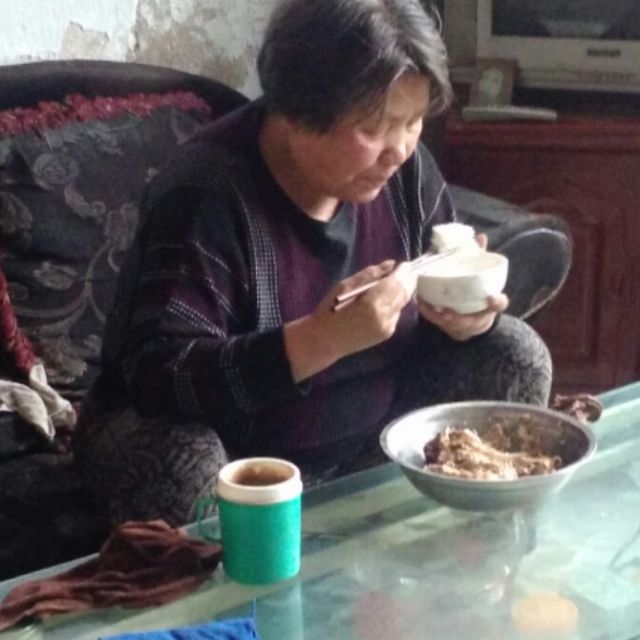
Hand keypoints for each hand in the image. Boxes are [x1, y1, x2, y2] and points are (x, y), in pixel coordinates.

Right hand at [283, 260, 415, 380]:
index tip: (404, 264)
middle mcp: (385, 317)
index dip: (404, 272)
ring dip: (400, 292)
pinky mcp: (387, 334)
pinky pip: (396, 313)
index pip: (397, 283)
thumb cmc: (330, 310)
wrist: (325, 341)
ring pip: (402, 303)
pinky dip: (393, 303)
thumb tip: (391, 265)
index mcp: (372, 303)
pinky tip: (383, 301)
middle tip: (405, 270)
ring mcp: (388, 327)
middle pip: (405, 294)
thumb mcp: (346, 285)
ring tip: (391, 284)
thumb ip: (370, 274)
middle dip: (407, 280)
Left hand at [417, 233, 508, 340]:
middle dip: (458, 318)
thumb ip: (481, 258)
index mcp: (491, 305)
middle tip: (447, 313)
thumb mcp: (481, 276)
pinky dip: (429, 314)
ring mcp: (464, 324)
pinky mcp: (450, 325)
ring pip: (452, 324)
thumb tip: (480, 236)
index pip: (499, 304)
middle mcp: (479, 318)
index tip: (492, 297)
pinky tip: (420, 303)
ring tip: (427, 305)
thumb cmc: (477, 293)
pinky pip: (439, 322)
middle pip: (471, 321)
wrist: (474, 318)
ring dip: (439, 317)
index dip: (497, 302)